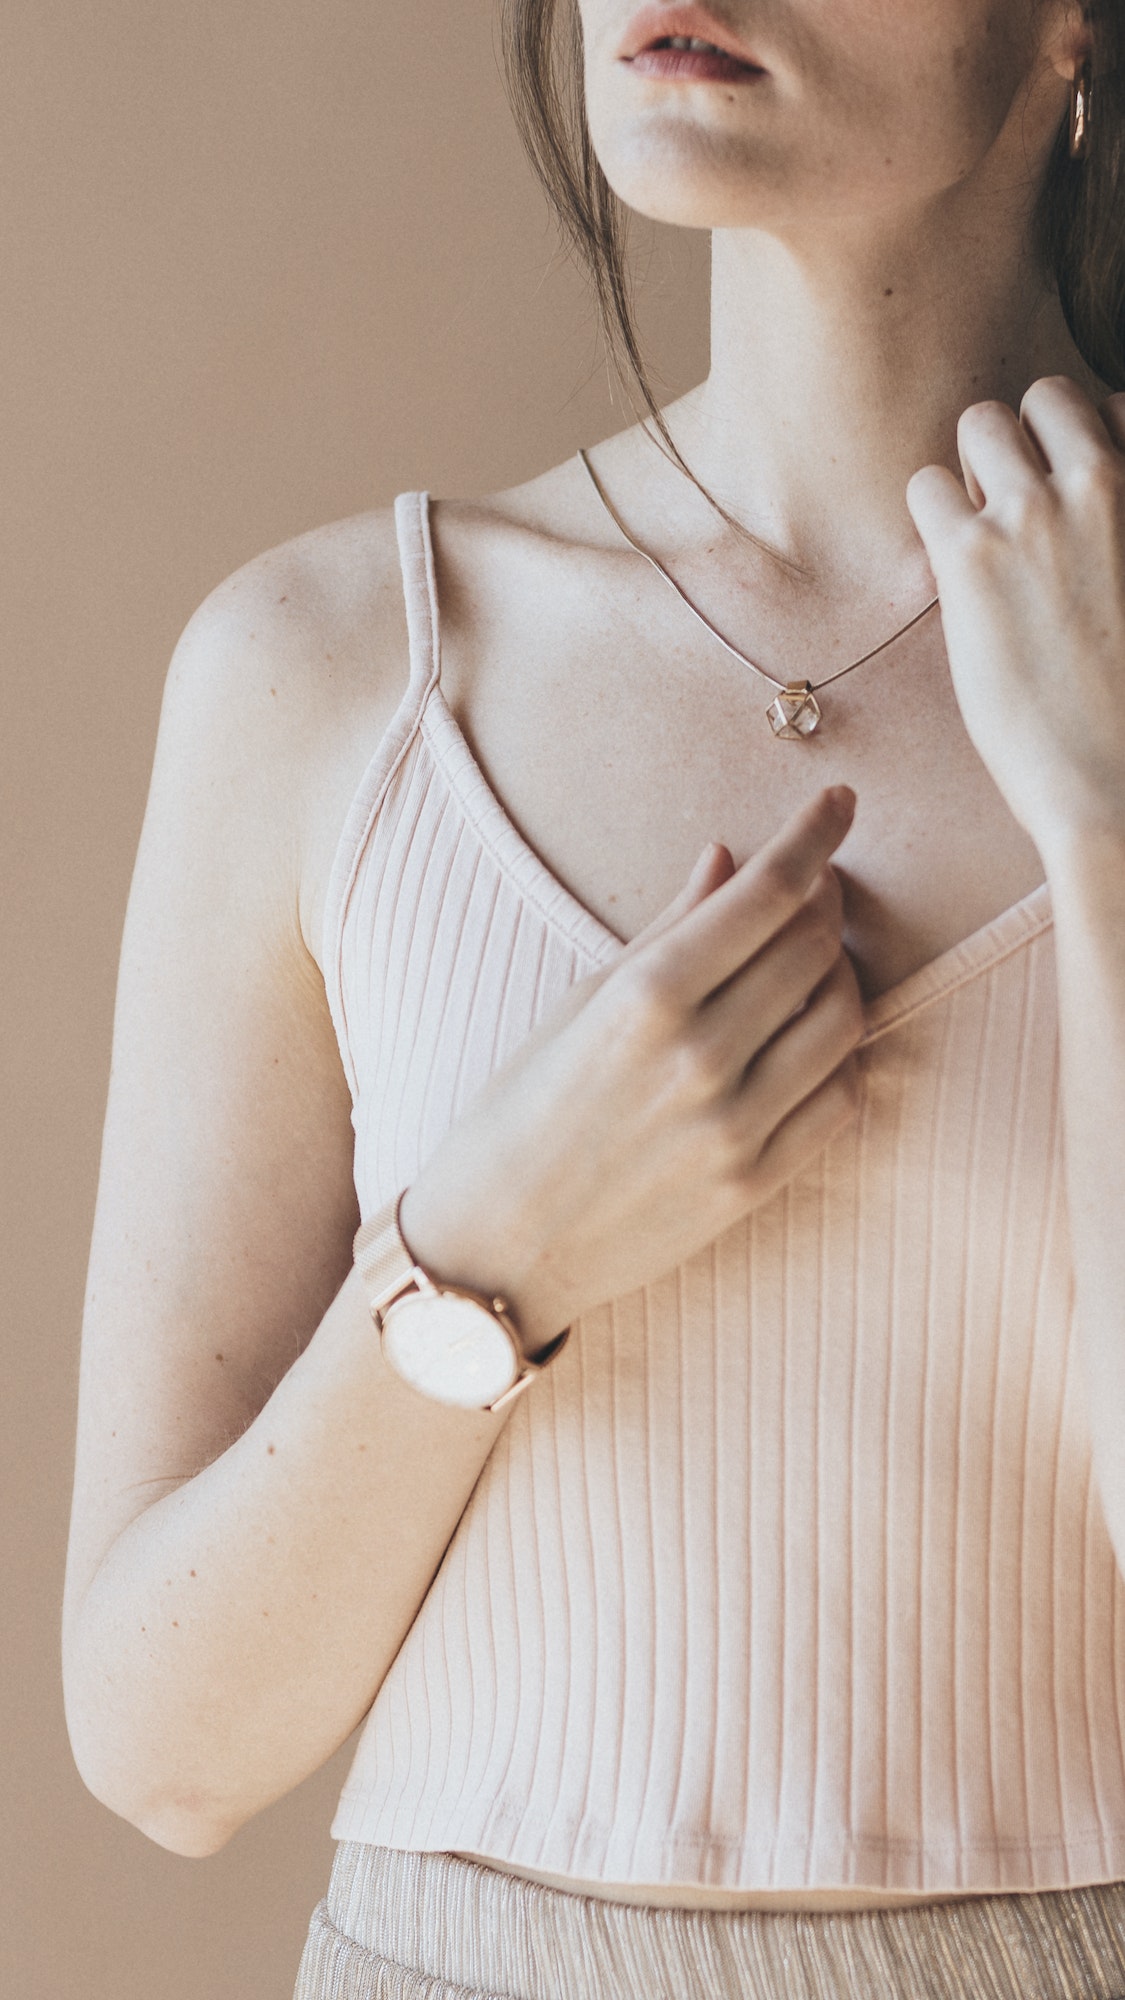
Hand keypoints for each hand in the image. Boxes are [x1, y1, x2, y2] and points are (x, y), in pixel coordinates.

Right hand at [399, 788, 863, 1349]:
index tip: (841, 803)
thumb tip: (727, 856)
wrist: (496, 1251)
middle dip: (826, 899)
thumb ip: (665, 929)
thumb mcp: (576, 1004)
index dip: (815, 835)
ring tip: (812, 960)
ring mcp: (736, 1126)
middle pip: (815, 946)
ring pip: (843, 1017)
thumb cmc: (516, 1113)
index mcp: (646, 997)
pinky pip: (841, 1098)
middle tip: (814, 885)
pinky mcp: (757, 1183)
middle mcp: (701, 1057)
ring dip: (841, 973)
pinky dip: (841, 1053)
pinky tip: (811, 1035)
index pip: (768, 892)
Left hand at [906, 376, 1124, 861]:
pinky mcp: (973, 555)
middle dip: (1023, 443)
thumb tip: (1082, 521)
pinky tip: (951, 571)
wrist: (1115, 778)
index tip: (1073, 503)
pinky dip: (932, 516)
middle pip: (1044, 397)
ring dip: (972, 470)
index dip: (1083, 452)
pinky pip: (926, 485)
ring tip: (984, 538)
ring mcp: (1037, 512)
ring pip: (980, 423)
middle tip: (1018, 514)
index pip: (1116, 407)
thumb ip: (1114, 536)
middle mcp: (1104, 483)